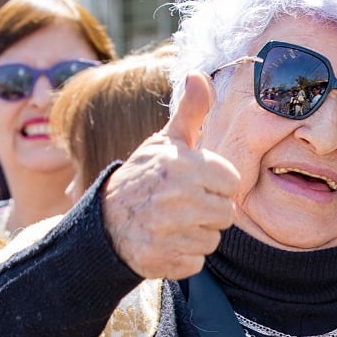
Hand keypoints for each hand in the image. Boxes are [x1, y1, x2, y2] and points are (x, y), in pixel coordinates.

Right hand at [102, 72, 240, 278]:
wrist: (104, 220)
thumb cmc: (144, 176)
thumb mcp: (165, 141)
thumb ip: (191, 112)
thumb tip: (200, 75)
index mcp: (183, 165)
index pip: (231, 182)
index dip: (216, 184)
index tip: (195, 182)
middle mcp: (176, 197)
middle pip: (226, 214)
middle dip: (209, 210)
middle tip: (183, 204)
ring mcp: (169, 231)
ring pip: (213, 240)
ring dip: (197, 234)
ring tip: (173, 222)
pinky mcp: (163, 260)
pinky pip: (196, 262)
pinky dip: (183, 256)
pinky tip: (165, 241)